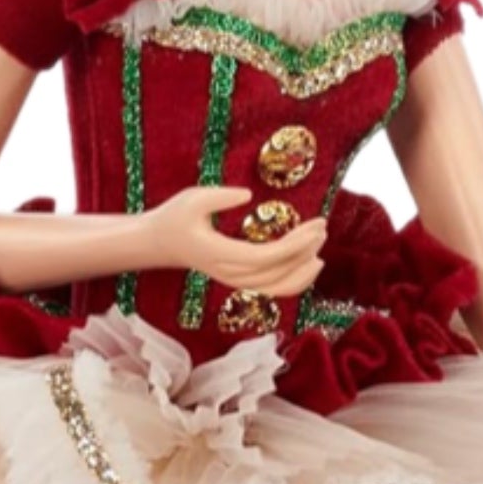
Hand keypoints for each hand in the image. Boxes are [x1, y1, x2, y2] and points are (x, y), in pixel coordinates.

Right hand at [141, 186, 327, 295]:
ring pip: (276, 287)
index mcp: (218, 253)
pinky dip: (295, 281)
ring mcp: (234, 280)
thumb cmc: (175, 217)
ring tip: (320, 244)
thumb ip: (218, 197)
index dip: (292, 246)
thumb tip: (248, 195)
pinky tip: (311, 265)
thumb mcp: (191, 198)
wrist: (160, 243)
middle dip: (303, 252)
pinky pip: (272, 289)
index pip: (263, 257)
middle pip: (274, 273)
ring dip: (303, 270)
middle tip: (322, 227)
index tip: (313, 227)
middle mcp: (228, 273)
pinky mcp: (239, 280)